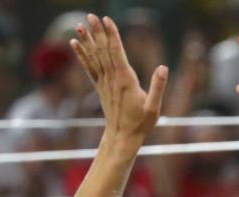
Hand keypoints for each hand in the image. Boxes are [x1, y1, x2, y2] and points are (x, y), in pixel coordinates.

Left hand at [70, 15, 167, 140]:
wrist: (122, 137)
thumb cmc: (140, 124)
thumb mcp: (154, 108)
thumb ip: (158, 87)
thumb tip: (163, 68)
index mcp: (126, 81)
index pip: (117, 52)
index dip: (112, 35)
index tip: (107, 20)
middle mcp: (112, 79)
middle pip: (104, 51)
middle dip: (98, 32)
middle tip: (91, 15)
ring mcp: (104, 83)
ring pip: (95, 57)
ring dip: (87, 40)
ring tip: (80, 25)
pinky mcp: (100, 87)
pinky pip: (89, 67)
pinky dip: (82, 54)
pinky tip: (74, 43)